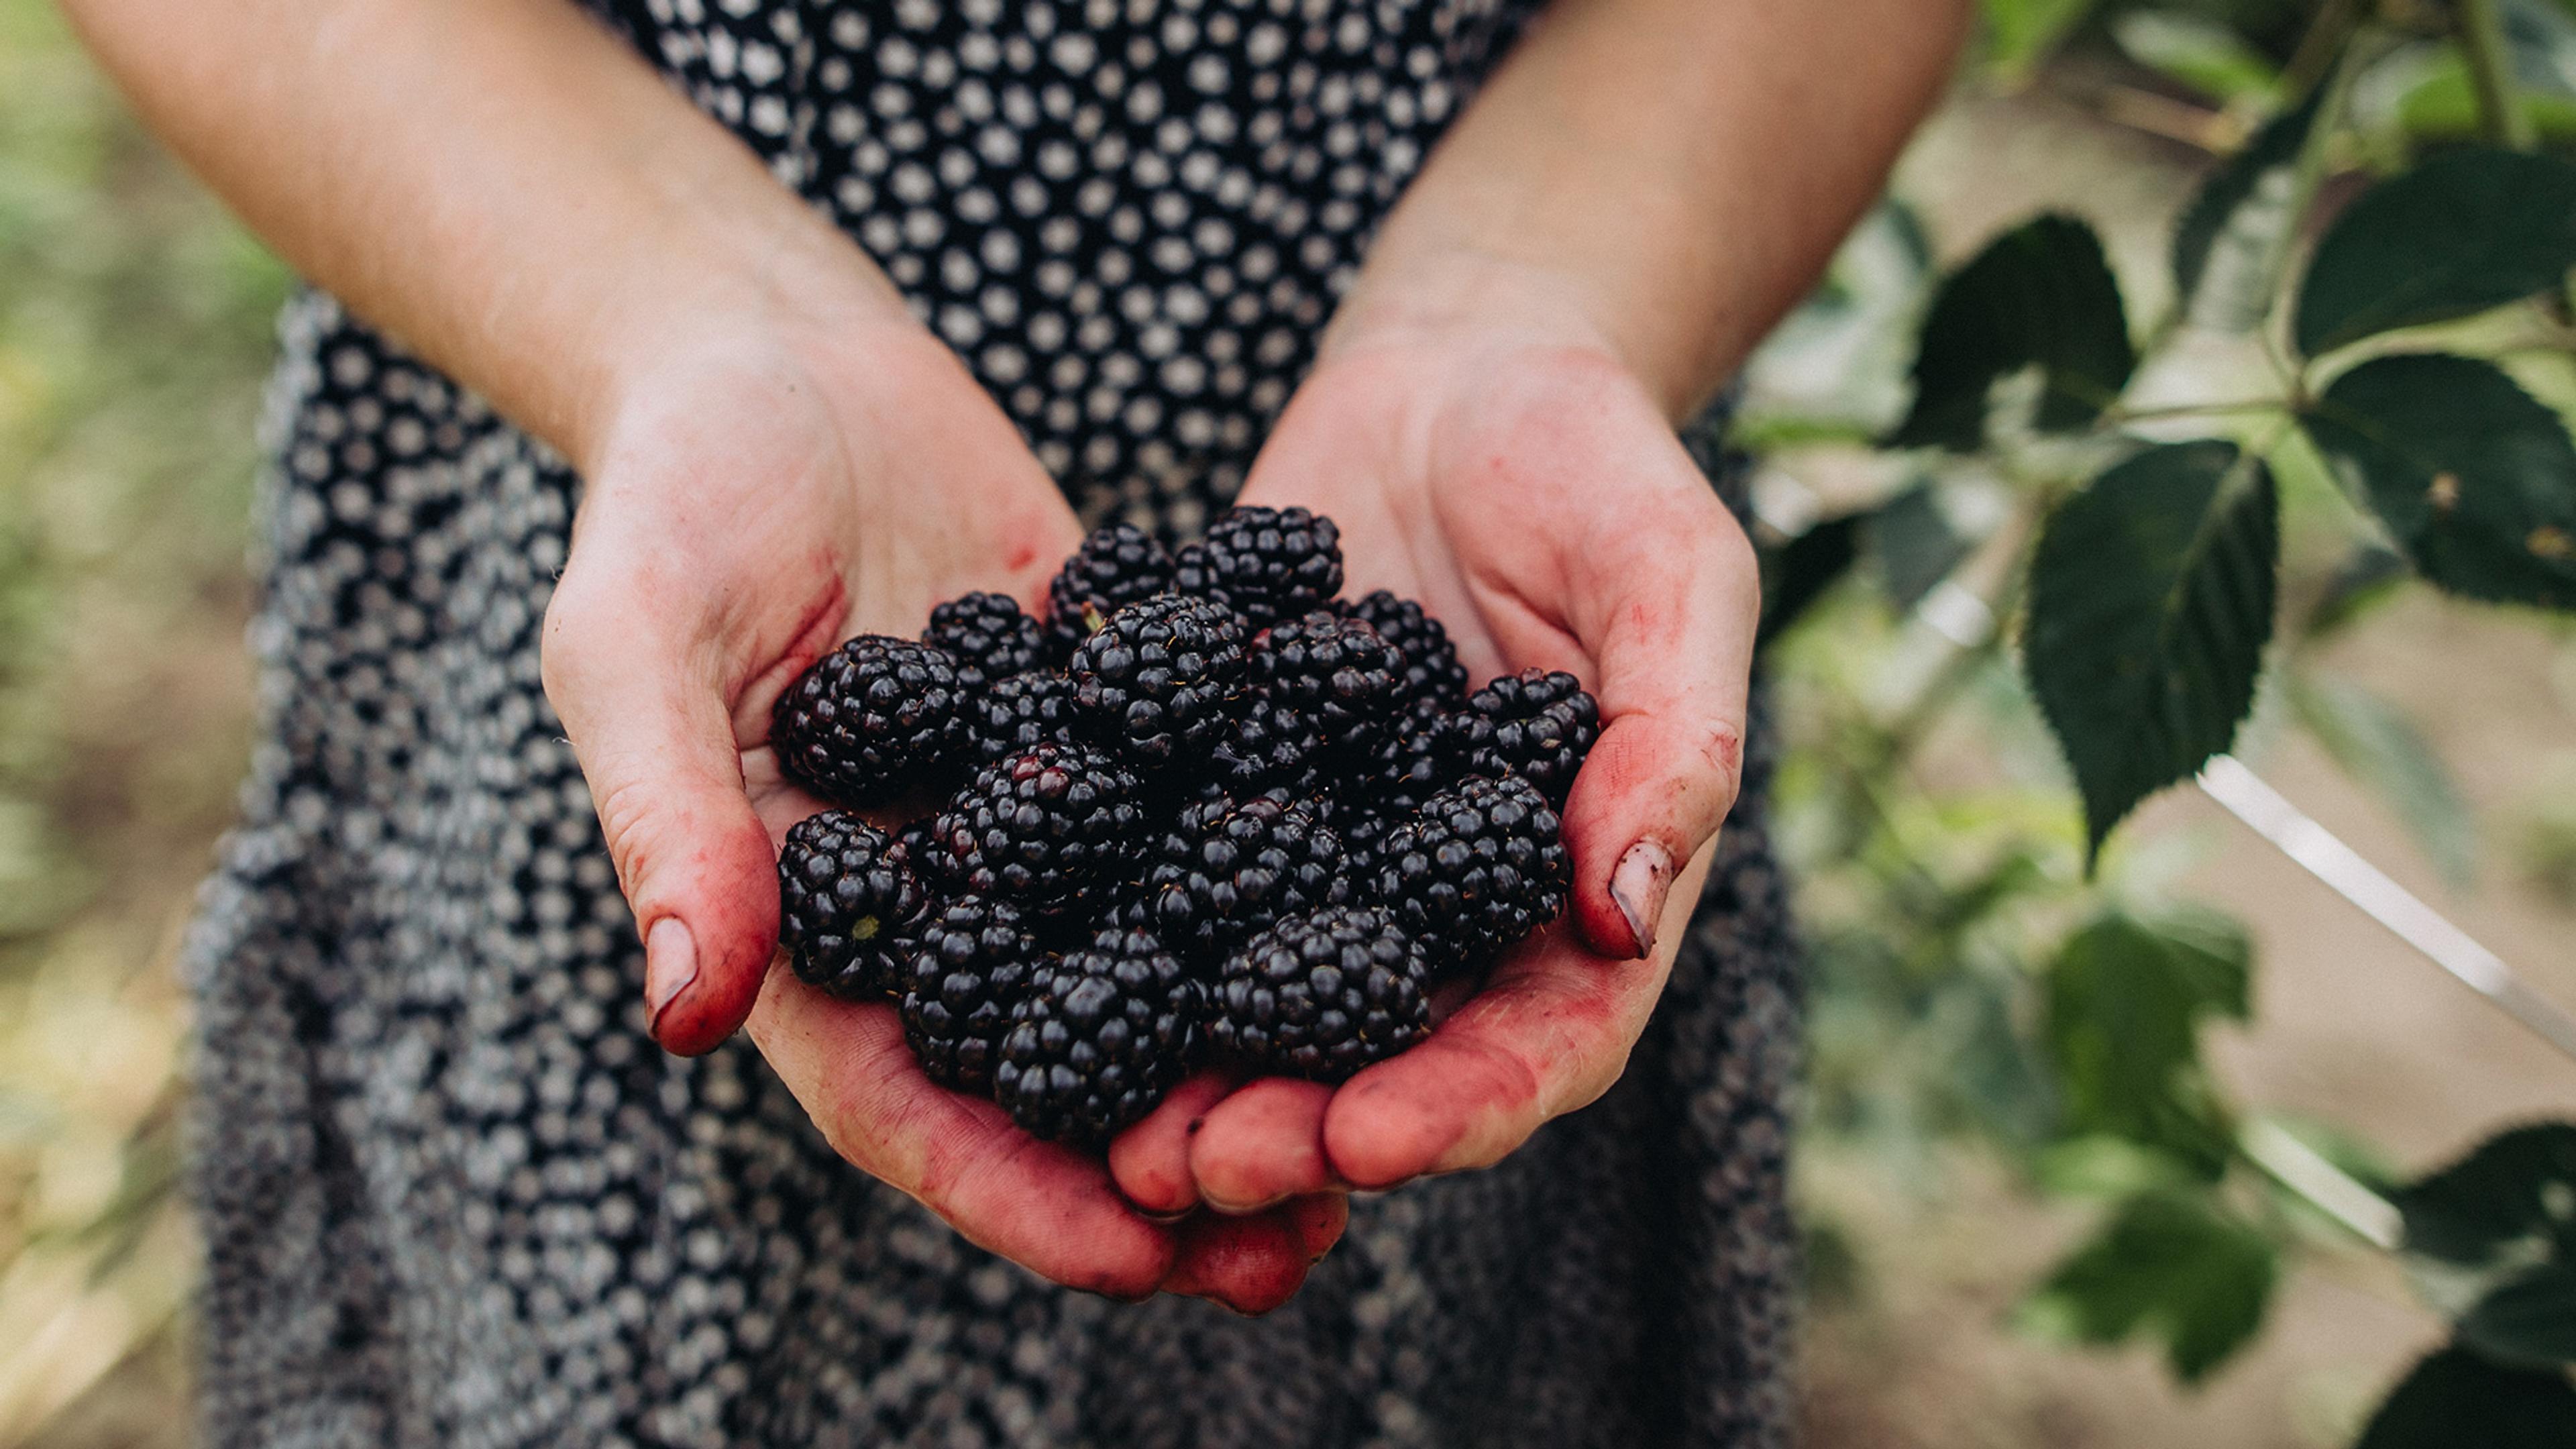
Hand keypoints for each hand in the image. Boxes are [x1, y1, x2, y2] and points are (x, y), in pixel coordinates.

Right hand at [541, 316, 1341, 1308]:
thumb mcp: (641, 644)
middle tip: (1295, 1244)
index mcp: (810, 926)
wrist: (779, 356)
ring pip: (1149, 974)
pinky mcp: (1116, 737)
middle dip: (1163, 1168)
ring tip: (1380, 1130)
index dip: (1012, 1187)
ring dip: (1248, 1060)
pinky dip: (1290, 891)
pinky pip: (1205, 829)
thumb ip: (670, 819)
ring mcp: (1036, 827)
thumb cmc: (675, 491)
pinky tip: (1401, 935)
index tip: (1132, 1256)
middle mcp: (939, 902)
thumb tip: (687, 1015)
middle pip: (1051, 1073)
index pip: (908, 1097)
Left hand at [1113, 261, 1760, 1215]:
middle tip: (1192, 1171)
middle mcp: (1441, 905)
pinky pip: (1160, 883)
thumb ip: (1672, 733)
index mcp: (1572, 885)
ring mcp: (1324, 857)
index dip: (1462, 1105)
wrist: (1455, 370)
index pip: (1543, 1039)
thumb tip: (1628, 915)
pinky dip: (1101, 944)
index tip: (1368, 1141)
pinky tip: (1016, 983)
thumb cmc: (1595, 460)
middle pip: (1384, 1059)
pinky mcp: (1219, 793)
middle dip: (1292, 1128)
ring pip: (1257, 1004)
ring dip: (1183, 1080)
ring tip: (1101, 1136)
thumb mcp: (1671, 570)